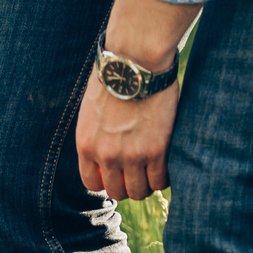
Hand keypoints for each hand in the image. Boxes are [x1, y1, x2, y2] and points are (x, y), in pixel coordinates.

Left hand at [76, 82, 182, 203]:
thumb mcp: (92, 108)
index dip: (105, 182)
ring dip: (146, 186)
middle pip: (116, 191)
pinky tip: (166, 167)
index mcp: (86, 144)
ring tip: (153, 173)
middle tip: (138, 175)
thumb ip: (96, 133)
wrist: (136, 61)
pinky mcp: (156, 151)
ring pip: (139, 191)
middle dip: (127, 186)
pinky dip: (164, 179)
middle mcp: (106, 155)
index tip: (116, 175)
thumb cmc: (116, 76)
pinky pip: (160, 180)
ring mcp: (131, 156)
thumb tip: (105, 146)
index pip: (91, 183)